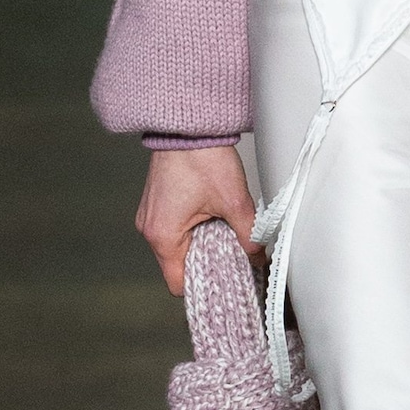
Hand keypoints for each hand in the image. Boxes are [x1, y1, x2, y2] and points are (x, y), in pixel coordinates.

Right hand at [136, 144, 256, 294]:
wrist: (188, 124)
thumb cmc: (202, 157)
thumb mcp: (234, 201)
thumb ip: (249, 235)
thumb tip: (258, 255)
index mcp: (163, 235)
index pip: (178, 283)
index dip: (203, 285)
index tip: (226, 279)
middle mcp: (150, 229)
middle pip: (178, 265)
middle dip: (206, 263)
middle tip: (232, 256)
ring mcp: (151, 215)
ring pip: (178, 246)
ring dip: (201, 244)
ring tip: (224, 234)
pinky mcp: (157, 203)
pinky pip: (174, 229)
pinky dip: (193, 229)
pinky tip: (213, 219)